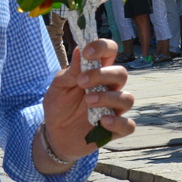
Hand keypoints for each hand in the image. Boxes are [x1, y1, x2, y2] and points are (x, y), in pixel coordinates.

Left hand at [40, 38, 134, 158]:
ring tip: (89, 102)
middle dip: (103, 75)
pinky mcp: (114, 129)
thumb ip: (70, 71)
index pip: (110, 52)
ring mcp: (114, 109)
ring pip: (127, 98)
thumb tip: (79, 49)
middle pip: (121, 74)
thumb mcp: (58, 87)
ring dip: (108, 98)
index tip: (87, 52)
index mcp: (96, 73)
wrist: (54, 134)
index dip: (103, 47)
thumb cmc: (58, 106)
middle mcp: (109, 88)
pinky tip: (102, 121)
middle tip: (82, 82)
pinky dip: (118, 122)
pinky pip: (128, 125)